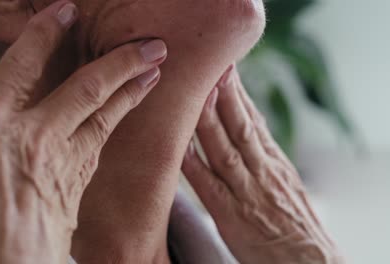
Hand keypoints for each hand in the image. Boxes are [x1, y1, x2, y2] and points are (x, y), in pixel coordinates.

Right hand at [0, 1, 165, 262]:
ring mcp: (61, 168)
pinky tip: (119, 120)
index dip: (47, 34)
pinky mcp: (74, 195)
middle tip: (153, 48)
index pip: (23, 65)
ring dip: (129, 94)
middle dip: (122, 63)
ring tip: (152, 76)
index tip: (68, 13)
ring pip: (103, 120)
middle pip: (86, 90)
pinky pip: (97, 152)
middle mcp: (33, 139)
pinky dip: (111, 129)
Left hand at [182, 66, 343, 263]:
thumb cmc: (292, 218)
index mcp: (273, 160)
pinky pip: (208, 184)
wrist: (306, 258)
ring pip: (225, 149)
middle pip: (242, 126)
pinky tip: (180, 145)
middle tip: (213, 65)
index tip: (226, 66)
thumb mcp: (285, 178)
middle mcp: (261, 170)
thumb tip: (248, 120)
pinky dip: (194, 163)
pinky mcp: (230, 213)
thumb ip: (264, 150)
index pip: (254, 120)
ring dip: (211, 119)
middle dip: (227, 94)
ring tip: (201, 92)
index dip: (240, 93)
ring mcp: (245, 191)